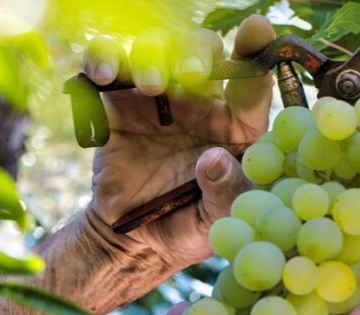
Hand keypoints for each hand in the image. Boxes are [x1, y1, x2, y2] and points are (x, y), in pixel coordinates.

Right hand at [81, 15, 275, 265]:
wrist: (137, 240)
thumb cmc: (191, 225)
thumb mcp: (219, 220)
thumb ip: (226, 192)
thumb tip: (215, 161)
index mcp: (236, 126)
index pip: (250, 85)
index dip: (256, 54)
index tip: (257, 28)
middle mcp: (200, 102)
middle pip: (202, 52)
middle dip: (197, 52)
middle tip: (192, 72)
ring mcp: (157, 99)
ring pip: (156, 50)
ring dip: (154, 56)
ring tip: (152, 86)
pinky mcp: (116, 104)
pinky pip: (107, 67)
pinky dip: (103, 59)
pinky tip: (102, 72)